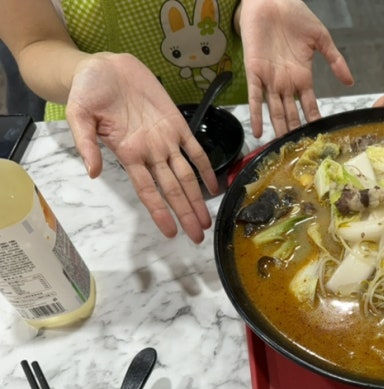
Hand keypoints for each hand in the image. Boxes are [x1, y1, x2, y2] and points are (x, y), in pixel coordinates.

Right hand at [65, 53, 215, 242]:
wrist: (104, 67)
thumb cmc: (88, 91)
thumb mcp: (78, 115)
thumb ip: (86, 144)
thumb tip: (91, 172)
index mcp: (129, 155)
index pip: (148, 191)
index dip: (160, 212)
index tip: (171, 232)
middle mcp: (150, 153)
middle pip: (172, 190)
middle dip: (185, 213)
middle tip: (197, 236)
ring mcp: (165, 140)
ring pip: (186, 176)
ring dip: (197, 198)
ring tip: (206, 221)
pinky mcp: (177, 124)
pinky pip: (196, 149)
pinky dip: (206, 168)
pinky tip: (214, 187)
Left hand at [239, 0, 353, 137]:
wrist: (273, 0)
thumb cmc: (296, 16)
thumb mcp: (321, 38)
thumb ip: (335, 60)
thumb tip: (350, 81)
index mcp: (303, 76)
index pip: (309, 105)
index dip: (313, 120)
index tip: (319, 136)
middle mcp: (286, 82)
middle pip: (291, 113)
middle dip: (294, 131)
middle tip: (299, 151)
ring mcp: (270, 79)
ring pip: (275, 110)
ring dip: (278, 128)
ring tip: (281, 147)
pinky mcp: (254, 71)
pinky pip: (254, 97)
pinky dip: (256, 114)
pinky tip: (259, 131)